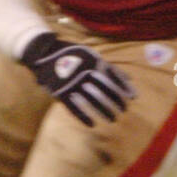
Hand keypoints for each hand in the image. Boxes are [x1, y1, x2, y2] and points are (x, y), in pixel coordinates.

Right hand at [20, 32, 134, 125]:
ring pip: (92, 100)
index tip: (132, 98)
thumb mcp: (93, 57)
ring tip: (112, 119)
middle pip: (104, 90)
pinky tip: (92, 124)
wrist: (44, 52)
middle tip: (123, 112)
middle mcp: (85, 73)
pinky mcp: (60, 92)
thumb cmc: (73, 55)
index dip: (123, 88)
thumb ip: (110, 69)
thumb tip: (130, 79)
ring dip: (103, 111)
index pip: (112, 77)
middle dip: (115, 102)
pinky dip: (83, 116)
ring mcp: (72, 83)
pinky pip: (73, 107)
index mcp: (93, 63)